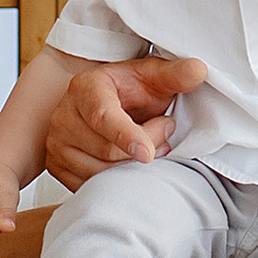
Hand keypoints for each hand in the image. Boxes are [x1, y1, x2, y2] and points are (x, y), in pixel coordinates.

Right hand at [42, 53, 206, 188]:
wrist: (103, 102)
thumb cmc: (130, 90)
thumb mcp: (152, 76)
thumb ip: (175, 74)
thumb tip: (199, 70)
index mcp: (85, 88)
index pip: (103, 116)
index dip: (126, 136)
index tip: (147, 153)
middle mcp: (64, 116)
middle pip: (108, 151)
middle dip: (146, 146)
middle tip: (164, 128)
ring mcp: (57, 145)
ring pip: (101, 173)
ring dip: (134, 166)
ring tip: (148, 145)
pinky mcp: (58, 168)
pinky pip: (91, 187)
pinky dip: (117, 181)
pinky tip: (130, 162)